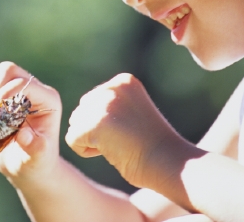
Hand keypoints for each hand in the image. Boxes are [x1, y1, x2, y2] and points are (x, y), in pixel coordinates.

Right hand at [0, 62, 61, 182]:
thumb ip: (34, 148)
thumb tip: (24, 135)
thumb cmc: (35, 164)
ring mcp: (20, 89)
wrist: (28, 167)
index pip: (23, 83)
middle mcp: (36, 90)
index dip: (4, 96)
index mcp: (48, 100)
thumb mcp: (36, 160)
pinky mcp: (5, 91)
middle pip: (9, 70)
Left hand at [65, 73, 182, 187]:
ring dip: (92, 141)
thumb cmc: (153, 146)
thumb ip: (110, 105)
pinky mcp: (95, 123)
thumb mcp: (132, 112)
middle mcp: (113, 87)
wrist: (170, 163)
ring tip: (120, 145)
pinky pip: (72, 140)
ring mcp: (104, 103)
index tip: (131, 130)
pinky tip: (111, 152)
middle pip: (82, 111)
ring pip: (76, 125)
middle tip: (125, 139)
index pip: (93, 101)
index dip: (107, 123)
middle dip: (97, 131)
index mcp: (124, 81)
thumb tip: (77, 114)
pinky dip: (86, 152)